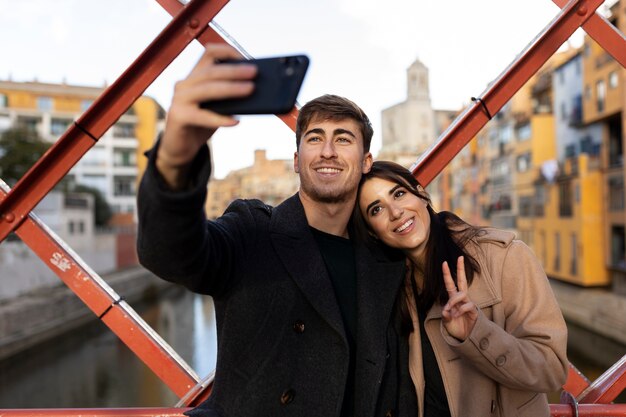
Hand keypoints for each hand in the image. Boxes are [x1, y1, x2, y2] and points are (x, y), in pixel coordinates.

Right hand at [156, 43, 256, 188]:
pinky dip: (221, 118)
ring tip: (250, 89)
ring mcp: (179, 99)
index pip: (209, 52)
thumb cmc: (202, 124)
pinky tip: (236, 121)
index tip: (246, 58)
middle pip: (211, 71)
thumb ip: (228, 96)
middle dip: (234, 70)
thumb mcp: (216, 106)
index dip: (228, 51)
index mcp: (194, 76)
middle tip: (254, 72)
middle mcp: (184, 84)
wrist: (180, 147)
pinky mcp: (178, 116)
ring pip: (207, 89)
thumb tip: (254, 89)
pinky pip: (203, 116)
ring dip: (231, 88)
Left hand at [441, 256, 477, 340]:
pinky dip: (459, 310)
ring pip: (461, 294)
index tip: (444, 262)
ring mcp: (468, 303)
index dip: (447, 274)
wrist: (466, 338)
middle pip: (462, 281)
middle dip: (461, 269)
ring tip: (450, 311)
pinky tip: (456, 316)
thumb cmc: (456, 328)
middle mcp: (461, 299)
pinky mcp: (474, 310)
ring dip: (453, 301)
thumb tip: (445, 310)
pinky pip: (466, 305)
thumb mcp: (447, 323)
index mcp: (453, 299)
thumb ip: (445, 317)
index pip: (450, 284)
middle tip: (460, 257)